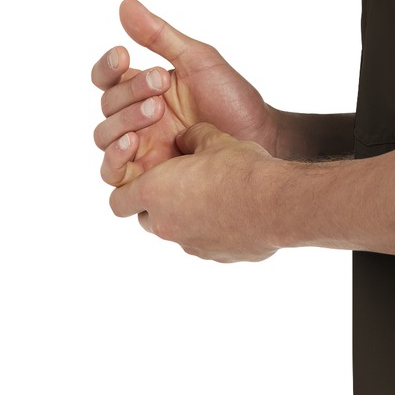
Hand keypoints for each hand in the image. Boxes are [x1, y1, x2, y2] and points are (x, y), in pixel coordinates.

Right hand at [92, 0, 277, 187]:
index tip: (124, 54)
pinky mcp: (147, 179)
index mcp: (143, 90)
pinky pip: (114, 174)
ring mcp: (140, 150)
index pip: (107, 78)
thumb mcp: (197, 60)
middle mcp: (136, 120)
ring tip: (153, 111)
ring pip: (105, 138)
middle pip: (107, 106)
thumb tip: (125, 4)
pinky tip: (133, 144)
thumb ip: (160, 36)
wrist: (260, 136)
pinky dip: (115, 159)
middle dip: (130, 91)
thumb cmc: (232, 98)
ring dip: (123, 121)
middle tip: (162, 84)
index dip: (108, 66)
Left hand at [108, 121, 280, 262]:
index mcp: (156, 193)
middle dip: (157, 204)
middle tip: (179, 185)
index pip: (118, 201)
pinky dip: (211, 230)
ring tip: (213, 198)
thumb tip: (186, 139)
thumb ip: (192, 138)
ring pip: (176, 232)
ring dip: (185, 217)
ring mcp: (191, 244)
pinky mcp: (216, 257)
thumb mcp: (214, 139)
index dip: (127, 190)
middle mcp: (166, 224)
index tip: (142, 180)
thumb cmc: (240, 169)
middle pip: (146, 219)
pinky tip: (235, 214)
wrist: (276, 204)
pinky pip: (205, 243)